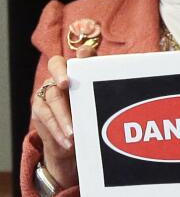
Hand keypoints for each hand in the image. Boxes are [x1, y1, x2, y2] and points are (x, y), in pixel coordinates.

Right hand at [31, 28, 98, 188]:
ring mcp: (48, 91)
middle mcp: (61, 77)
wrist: (74, 143)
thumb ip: (106, 92)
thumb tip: (122, 84)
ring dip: (63, 116)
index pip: (81, 54)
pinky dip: (58, 130)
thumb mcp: (102, 106)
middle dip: (61, 74)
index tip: (83, 56)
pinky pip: (45, 116)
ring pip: (52, 96)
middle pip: (56, 66)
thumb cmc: (91, 119)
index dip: (83, 54)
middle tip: (66, 83)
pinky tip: (68, 141)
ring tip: (73, 132)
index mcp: (79, 72)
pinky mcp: (40, 109)